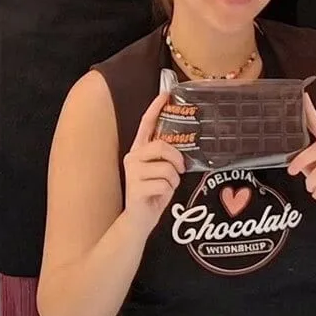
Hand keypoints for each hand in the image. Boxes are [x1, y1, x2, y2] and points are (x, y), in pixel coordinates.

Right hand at [121, 92, 184, 236]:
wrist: (138, 221)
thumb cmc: (153, 193)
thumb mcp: (161, 170)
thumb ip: (166, 156)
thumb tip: (183, 145)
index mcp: (139, 150)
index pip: (146, 124)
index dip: (156, 108)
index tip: (165, 94)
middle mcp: (133, 157)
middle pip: (162, 145)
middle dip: (177, 159)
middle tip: (180, 170)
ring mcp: (133, 172)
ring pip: (167, 168)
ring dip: (174, 180)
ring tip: (166, 187)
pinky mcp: (136, 188)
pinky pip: (165, 184)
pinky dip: (169, 192)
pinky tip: (158, 196)